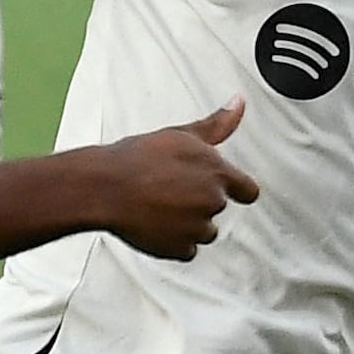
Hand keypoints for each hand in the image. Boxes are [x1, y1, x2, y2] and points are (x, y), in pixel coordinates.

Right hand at [81, 101, 258, 259]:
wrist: (105, 186)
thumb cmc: (138, 158)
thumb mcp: (182, 134)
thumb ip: (217, 124)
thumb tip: (239, 103)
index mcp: (217, 173)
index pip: (248, 191)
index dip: (236, 189)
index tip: (221, 188)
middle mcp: (212, 201)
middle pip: (218, 208)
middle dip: (199, 201)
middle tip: (170, 189)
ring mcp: (197, 227)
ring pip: (203, 231)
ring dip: (188, 223)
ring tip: (160, 205)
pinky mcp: (179, 249)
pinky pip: (186, 250)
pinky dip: (174, 242)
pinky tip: (155, 223)